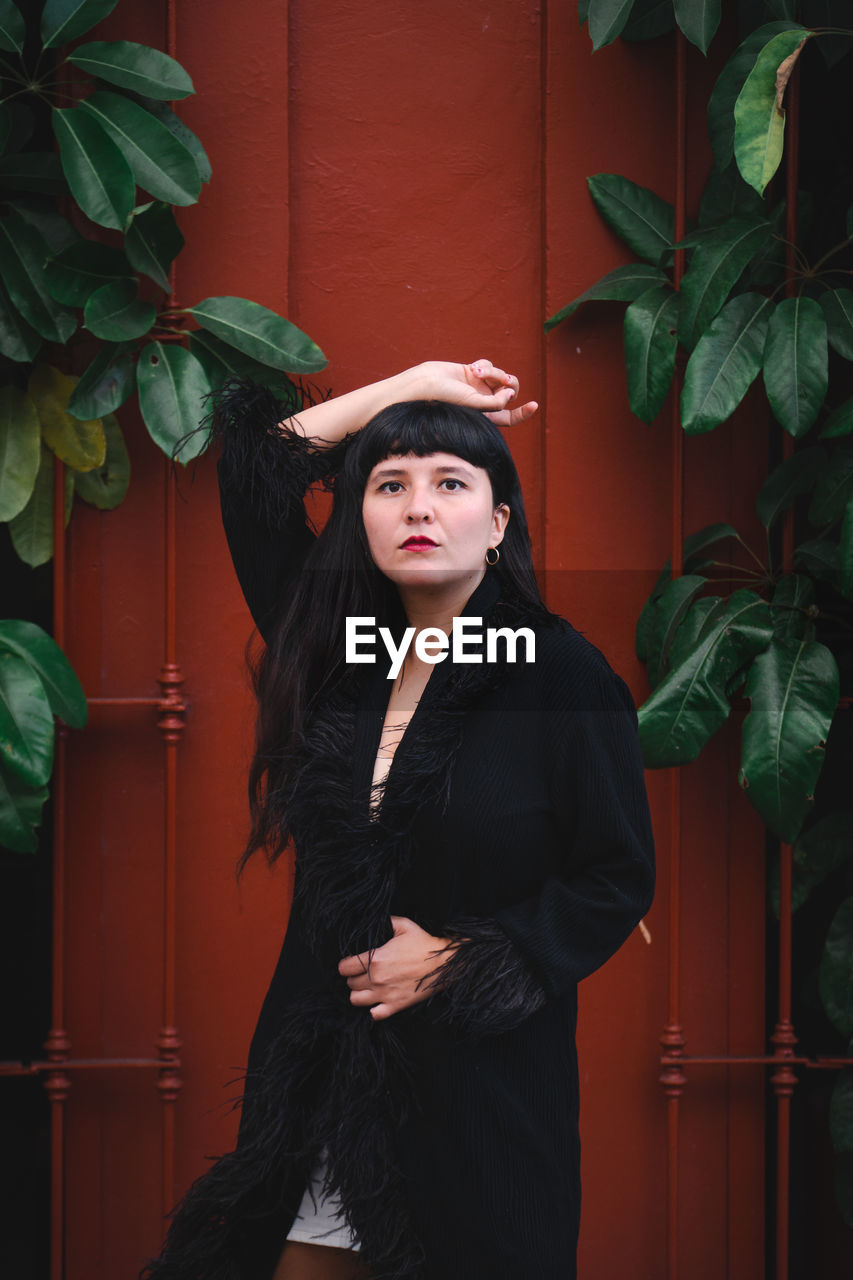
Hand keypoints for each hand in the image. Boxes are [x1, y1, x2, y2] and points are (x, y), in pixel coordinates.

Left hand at [338, 915, 455, 1020]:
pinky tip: (378, 1001)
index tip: (351, 963)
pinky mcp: (396, 1006)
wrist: (444, 963)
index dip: (346, 965)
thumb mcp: (404, 925)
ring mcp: (386, 994)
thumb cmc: (424, 943)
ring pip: (356, 1000)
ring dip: (359, 993)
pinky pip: (374, 1015)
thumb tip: (374, 921)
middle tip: (363, 973)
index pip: (344, 968)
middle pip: (350, 983)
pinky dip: (373, 1010)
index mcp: (376, 959)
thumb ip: (385, 922)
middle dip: (353, 977)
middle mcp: (377, 978)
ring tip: (367, 987)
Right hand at [413, 359, 537, 427]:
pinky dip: (485, 365)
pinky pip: (489, 365)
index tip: (534, 405)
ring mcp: (478, 386)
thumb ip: (495, 403)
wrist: (424, 384)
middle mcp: (483, 401)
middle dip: (510, 384)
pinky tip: (473, 368)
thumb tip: (509, 395)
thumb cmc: (445, 400)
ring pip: (499, 375)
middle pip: (509, 392)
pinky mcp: (472, 372)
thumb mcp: (473, 406)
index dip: (523, 413)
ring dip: (493, 372)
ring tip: (477, 372)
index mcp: (484, 416)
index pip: (509, 418)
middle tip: (503, 381)